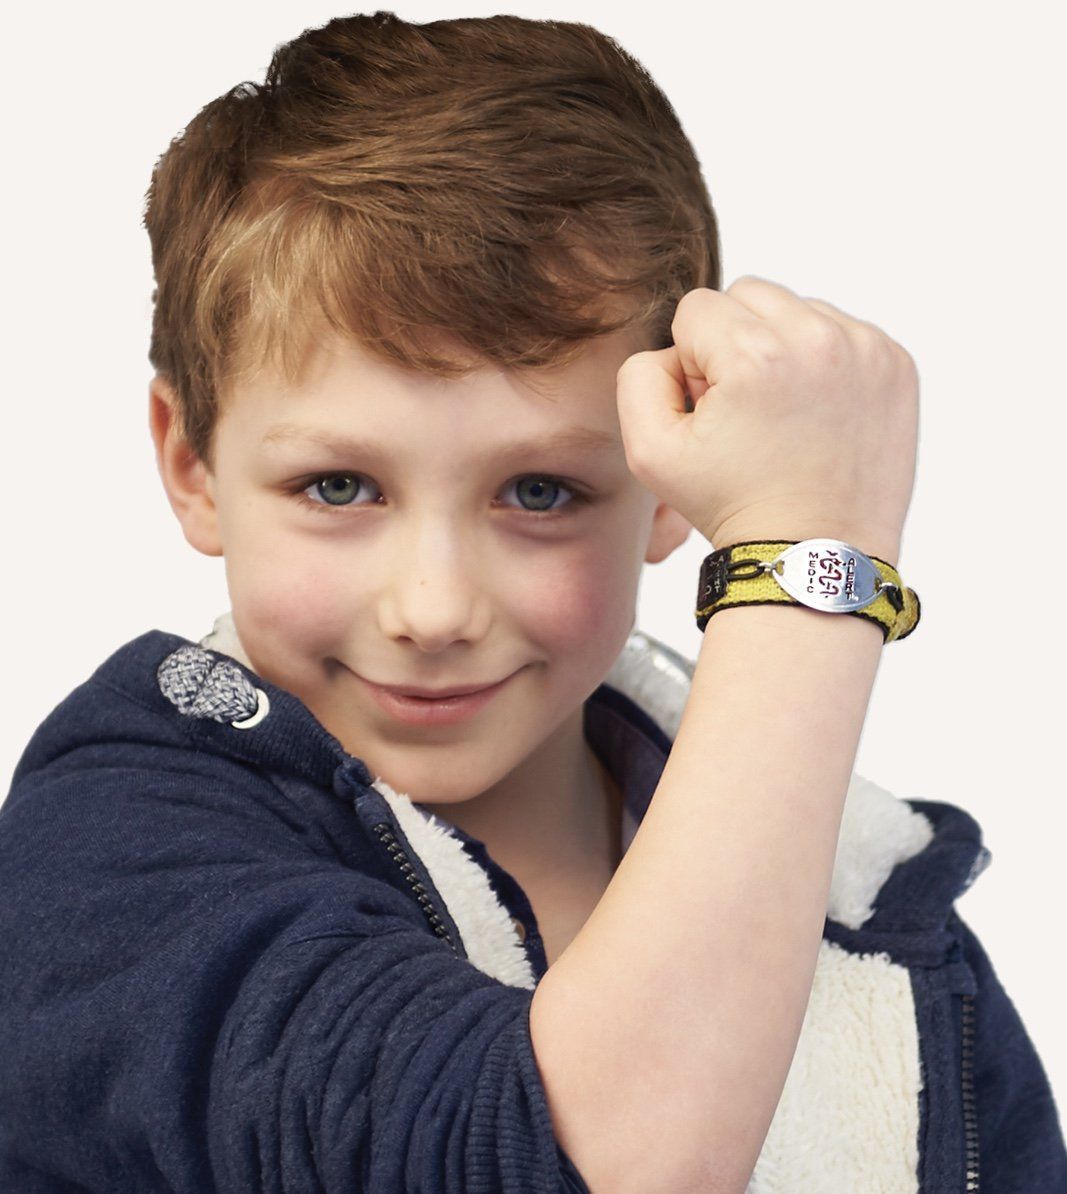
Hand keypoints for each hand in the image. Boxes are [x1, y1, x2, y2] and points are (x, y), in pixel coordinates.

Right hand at [615, 276, 918, 563]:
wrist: (815, 553)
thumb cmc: (734, 506)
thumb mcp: (648, 453)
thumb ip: (639, 375)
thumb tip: (677, 348)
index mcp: (756, 354)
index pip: (696, 308)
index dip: (692, 363)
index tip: (715, 412)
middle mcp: (818, 338)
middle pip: (749, 294)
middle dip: (735, 344)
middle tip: (746, 412)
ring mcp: (866, 349)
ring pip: (798, 309)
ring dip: (781, 349)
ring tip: (784, 416)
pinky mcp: (896, 364)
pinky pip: (842, 332)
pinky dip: (823, 364)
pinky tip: (816, 415)